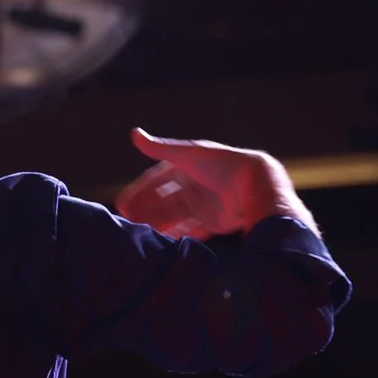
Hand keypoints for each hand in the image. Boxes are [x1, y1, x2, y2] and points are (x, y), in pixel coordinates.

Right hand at [112, 130, 312, 240]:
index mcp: (188, 167)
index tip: (122, 204)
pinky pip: (192, 231)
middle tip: (128, 223)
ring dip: (159, 224)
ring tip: (141, 234)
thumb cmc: (222, 164)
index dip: (140, 191)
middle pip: (165, 201)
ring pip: (176, 217)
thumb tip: (134, 134)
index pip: (158, 180)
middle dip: (146, 210)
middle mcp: (196, 186)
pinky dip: (178, 236)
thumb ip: (161, 149)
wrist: (255, 184)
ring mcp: (206, 205)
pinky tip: (163, 243)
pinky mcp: (216, 222)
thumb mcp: (188, 155)